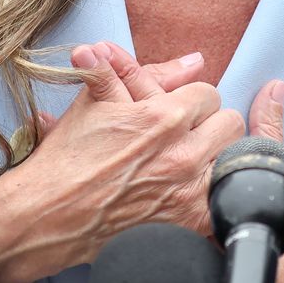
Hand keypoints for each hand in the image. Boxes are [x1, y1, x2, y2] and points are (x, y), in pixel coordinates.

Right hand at [0, 41, 244, 282]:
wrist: (48, 214)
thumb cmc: (68, 156)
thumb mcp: (98, 99)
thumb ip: (141, 71)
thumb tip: (190, 59)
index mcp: (163, 117)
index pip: (207, 93)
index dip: (189, 101)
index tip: (174, 114)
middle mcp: (183, 153)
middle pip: (229, 123)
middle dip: (208, 125)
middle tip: (185, 136)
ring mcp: (189, 192)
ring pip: (235, 158)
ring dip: (216, 156)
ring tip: (190, 162)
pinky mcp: (189, 224)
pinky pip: (228, 199)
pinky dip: (217, 195)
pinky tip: (194, 191)